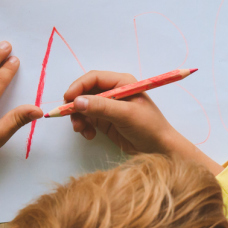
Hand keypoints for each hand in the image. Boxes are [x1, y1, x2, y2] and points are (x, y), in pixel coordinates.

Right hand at [64, 71, 221, 174]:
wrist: (159, 149)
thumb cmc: (149, 127)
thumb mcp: (125, 115)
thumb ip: (101, 107)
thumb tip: (77, 102)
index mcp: (121, 83)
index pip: (93, 78)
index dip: (78, 87)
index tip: (68, 100)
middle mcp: (113, 92)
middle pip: (85, 92)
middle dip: (76, 104)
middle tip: (70, 118)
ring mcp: (109, 107)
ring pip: (84, 107)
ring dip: (78, 118)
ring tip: (81, 130)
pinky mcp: (106, 121)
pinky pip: (88, 120)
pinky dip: (84, 126)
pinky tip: (89, 135)